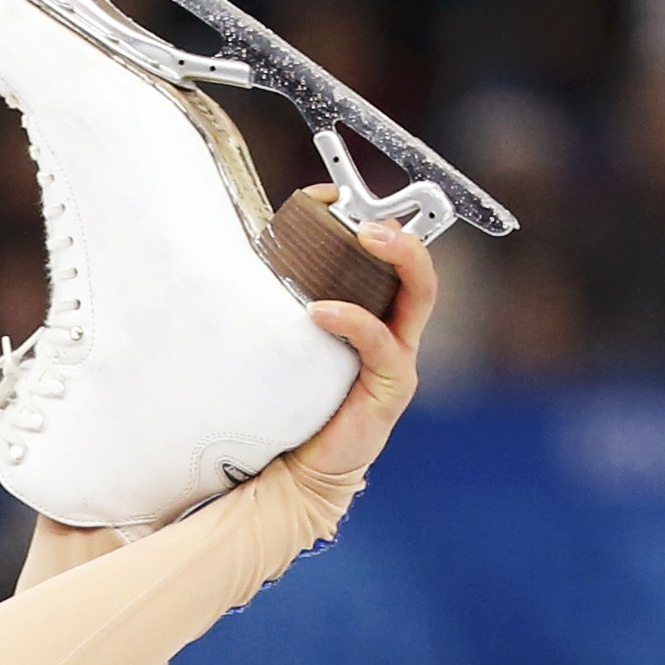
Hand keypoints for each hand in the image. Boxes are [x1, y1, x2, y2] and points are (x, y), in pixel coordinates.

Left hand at [287, 197, 438, 491]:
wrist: (298, 469)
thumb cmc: (294, 401)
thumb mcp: (292, 343)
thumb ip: (288, 304)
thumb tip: (244, 256)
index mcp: (378, 316)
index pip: (395, 260)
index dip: (381, 223)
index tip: (341, 195)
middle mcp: (398, 333)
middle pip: (420, 270)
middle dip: (403, 234)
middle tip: (369, 215)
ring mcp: (399, 359)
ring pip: (418, 296)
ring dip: (396, 259)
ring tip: (363, 237)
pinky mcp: (390, 387)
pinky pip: (382, 344)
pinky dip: (354, 320)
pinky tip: (321, 311)